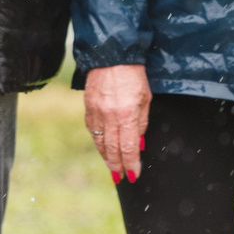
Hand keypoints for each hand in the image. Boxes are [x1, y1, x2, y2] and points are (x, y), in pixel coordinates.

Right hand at [82, 64, 151, 181]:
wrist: (111, 55)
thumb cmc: (134, 75)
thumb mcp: (145, 98)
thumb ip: (142, 122)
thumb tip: (139, 143)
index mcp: (127, 114)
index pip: (129, 147)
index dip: (131, 164)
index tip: (133, 175)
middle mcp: (110, 116)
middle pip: (112, 149)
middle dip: (117, 166)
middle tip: (120, 178)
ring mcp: (96, 112)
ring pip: (100, 142)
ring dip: (106, 157)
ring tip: (112, 168)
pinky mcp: (88, 107)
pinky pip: (92, 129)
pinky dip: (98, 141)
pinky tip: (102, 148)